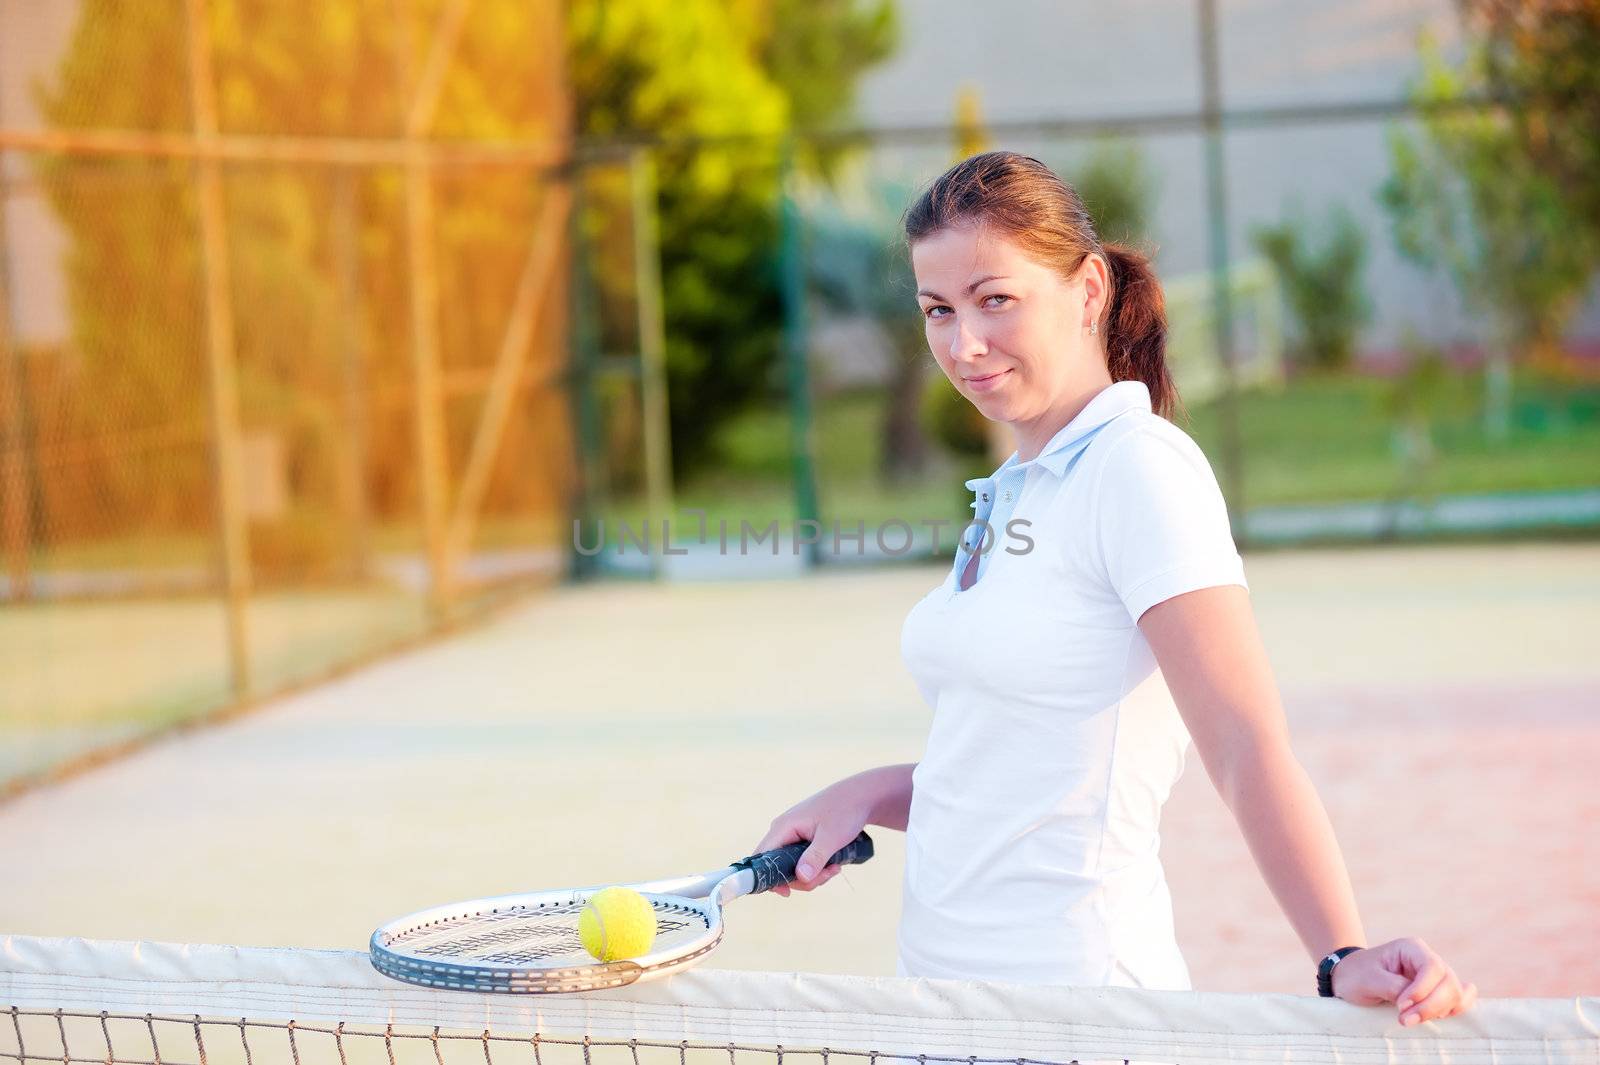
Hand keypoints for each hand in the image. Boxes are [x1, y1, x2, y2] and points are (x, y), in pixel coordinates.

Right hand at [752, 779, 876, 897]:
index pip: (763, 858)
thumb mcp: (831, 837)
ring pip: (793, 867)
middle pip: (779, 868)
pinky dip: (816, 869)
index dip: (770, 878)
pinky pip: (801, 862)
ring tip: (835, 868)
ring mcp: (792, 835)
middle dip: (802, 879)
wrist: (861, 797)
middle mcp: (783, 831)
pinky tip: (833, 865)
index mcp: (783, 827)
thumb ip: (815, 858)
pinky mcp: (802, 840)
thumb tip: (800, 878)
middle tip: (827, 875)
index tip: (788, 893)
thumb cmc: (845, 811)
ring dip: (813, 875)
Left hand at [1330, 937, 1477, 1026]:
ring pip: (1456, 993)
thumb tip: (1417, 1001)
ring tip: (1411, 1019)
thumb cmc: (1357, 975)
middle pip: (1448, 982)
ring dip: (1439, 1011)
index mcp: (1412, 948)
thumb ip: (1394, 988)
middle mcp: (1429, 959)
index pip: (1432, 967)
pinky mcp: (1440, 991)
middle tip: (1404, 1020)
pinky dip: (1454, 1010)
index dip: (1422, 990)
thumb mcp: (1368, 980)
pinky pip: (1461, 999)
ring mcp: (1438, 976)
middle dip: (1429, 1006)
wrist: (1351, 979)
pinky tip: (1437, 1017)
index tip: (1401, 1005)